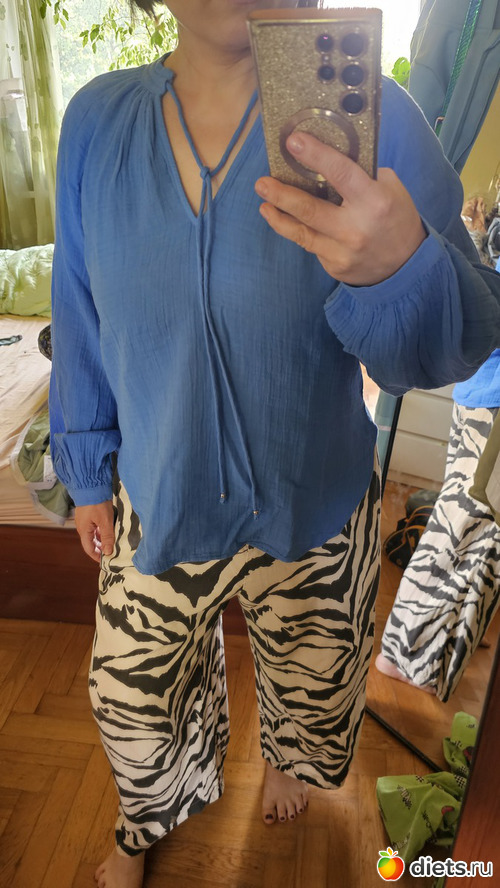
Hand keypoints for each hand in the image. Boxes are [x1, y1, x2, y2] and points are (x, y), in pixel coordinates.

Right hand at [74, 501, 114, 562]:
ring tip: (113, 543)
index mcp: (84, 531)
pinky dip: (102, 531)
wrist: (91, 485)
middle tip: (112, 553)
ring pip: (94, 534)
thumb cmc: (97, 503)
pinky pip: (95, 527)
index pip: (89, 549)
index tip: (106, 561)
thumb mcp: (105, 521)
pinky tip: (110, 531)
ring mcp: (85, 520)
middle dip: (100, 548)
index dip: (97, 556)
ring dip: (102, 539)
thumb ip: (107, 537)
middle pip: (91, 542)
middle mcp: (82, 527)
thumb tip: (108, 552)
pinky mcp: (89, 514)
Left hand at [255, 132, 425, 286]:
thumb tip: (327, 157)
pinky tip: (286, 220)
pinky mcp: (334, 267)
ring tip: (264, 202)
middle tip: (262, 182)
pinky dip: (297, 231)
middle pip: (309, 209)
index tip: (293, 141)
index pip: (340, 173)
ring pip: (301, 232)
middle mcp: (355, 228)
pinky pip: (311, 245)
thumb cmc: (396, 218)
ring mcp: (342, 252)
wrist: (406, 266)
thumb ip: (361, 174)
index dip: (315, 155)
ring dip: (278, 216)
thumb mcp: (390, 189)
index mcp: (374, 201)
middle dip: (281, 194)